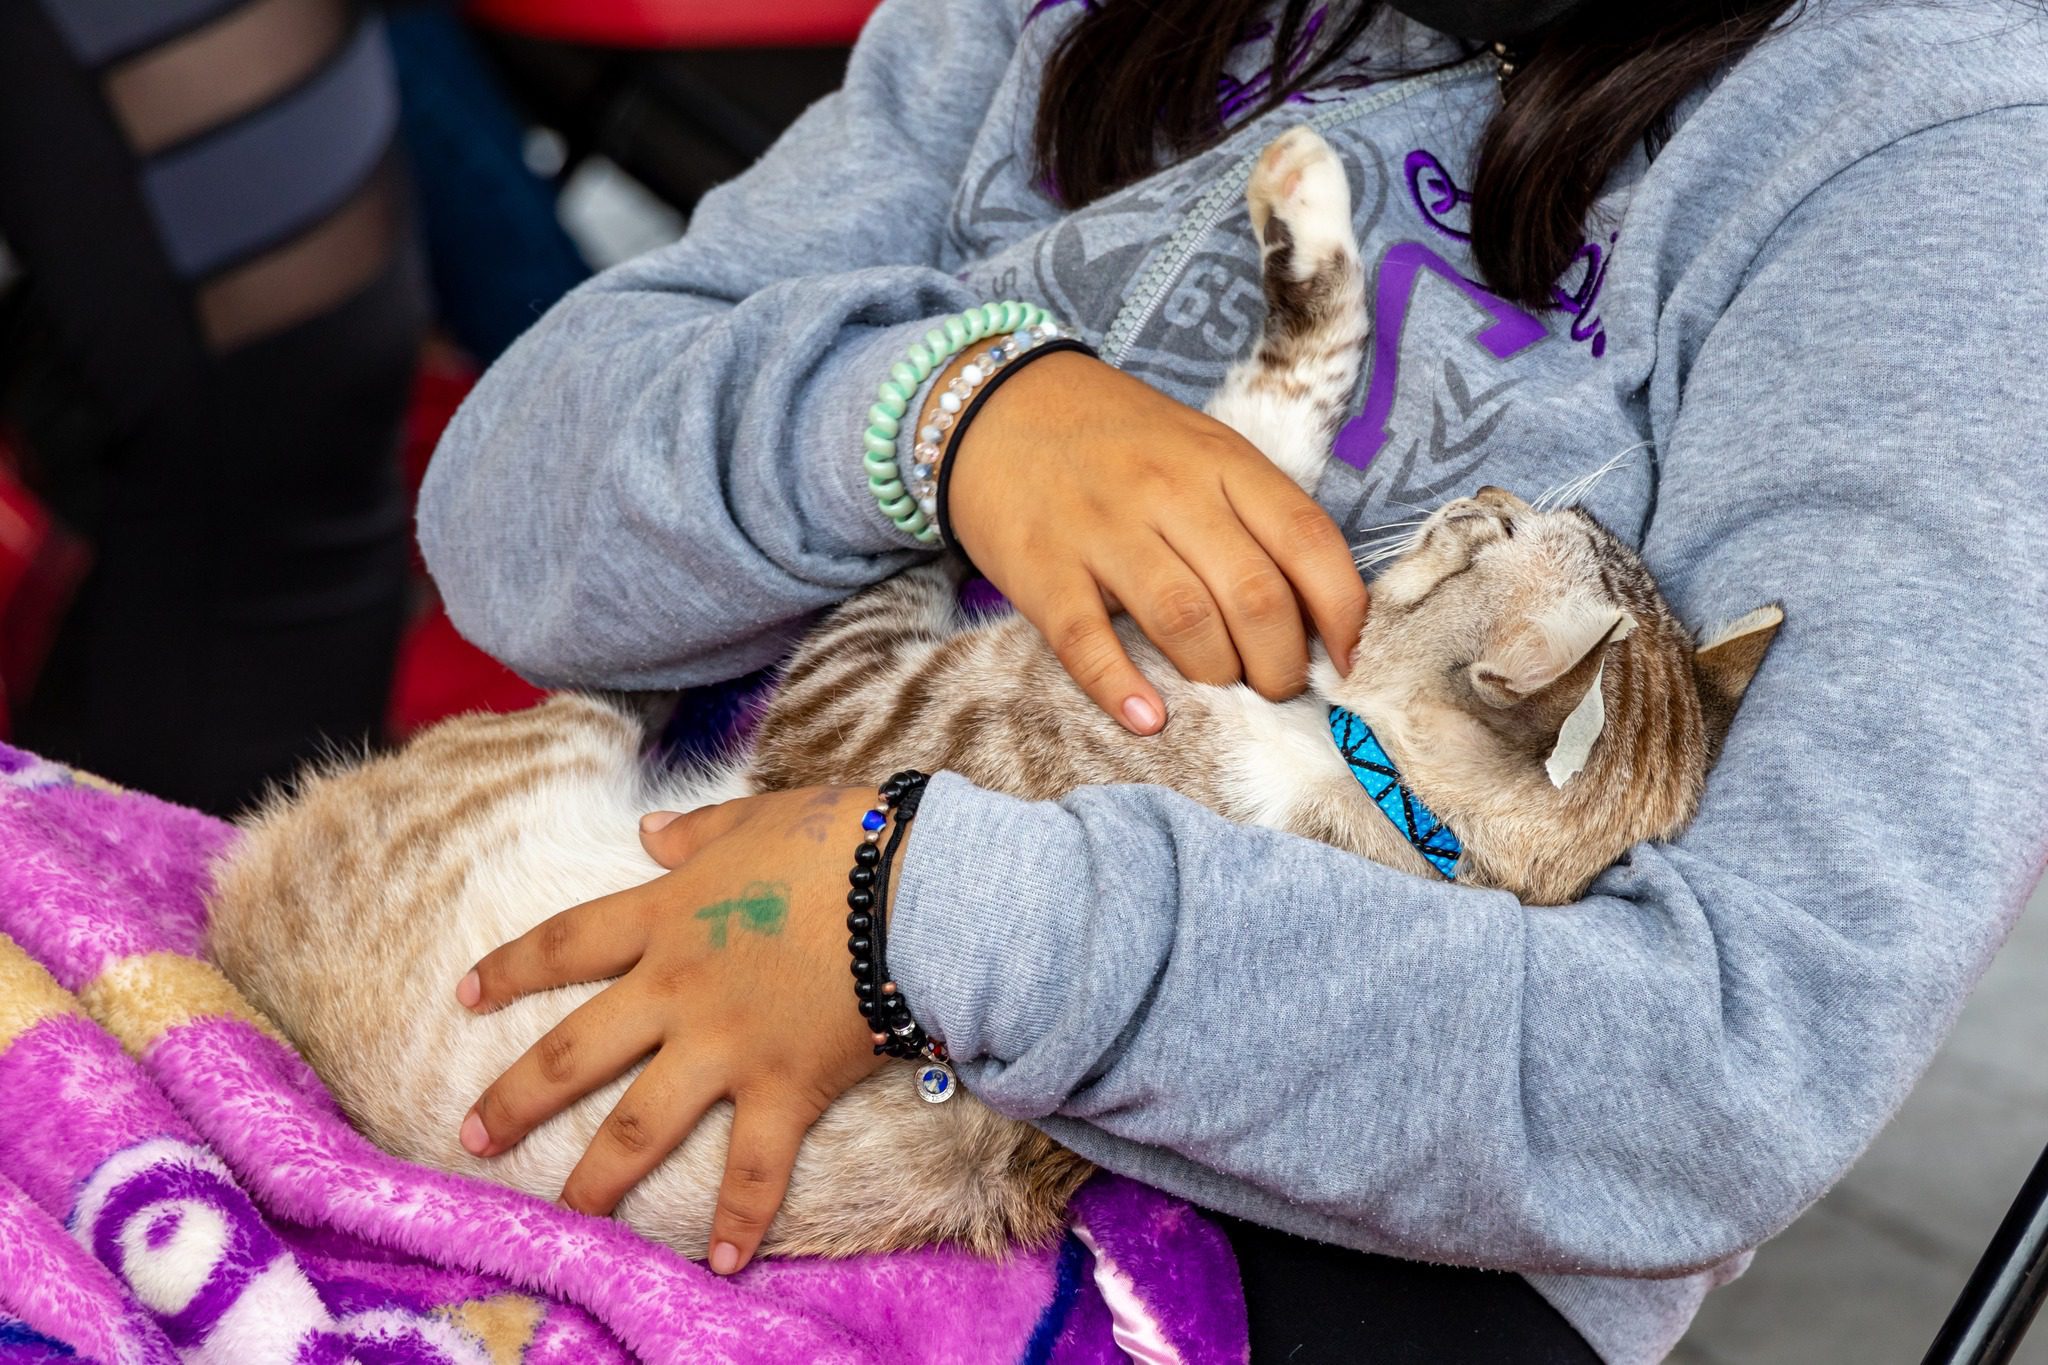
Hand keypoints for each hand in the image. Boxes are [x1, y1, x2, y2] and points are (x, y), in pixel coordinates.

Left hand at [455, 786, 886, 1273]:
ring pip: (640, 1124)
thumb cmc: (839, 839)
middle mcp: (676, 989)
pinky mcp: (783, 1087)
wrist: (911, 886)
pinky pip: (755, 1165)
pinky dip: (739, 1216)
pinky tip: (720, 1262)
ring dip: (597, 1178)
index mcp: (666, 917)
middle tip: (472, 1135)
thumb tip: (650, 834)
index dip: (509, 969)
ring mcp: (725, 1047)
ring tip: (564, 1218)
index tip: (465, 995)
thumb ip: (696, 833)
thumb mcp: (755, 816)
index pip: (565, 945)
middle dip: (516, 1098)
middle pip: (574, 1052)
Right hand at [944, 349, 1368, 733]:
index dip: (1343, 613)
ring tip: (1221, 694)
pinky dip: (1121, 688)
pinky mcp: (1041, 568)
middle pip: (1255, 596)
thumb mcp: (1200, 449)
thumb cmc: (1117, 442)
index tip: (1348, 661)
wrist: (999, 406)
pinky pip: (1088, 640)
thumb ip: (1254, 515)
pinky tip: (1147, 719)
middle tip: (1275, 688)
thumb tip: (1315, 613)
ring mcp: (1102, 530)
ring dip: (1216, 676)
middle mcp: (1169, 492)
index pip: (1308, 541)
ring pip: (1185, 621)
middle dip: (1280, 664)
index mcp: (1223, 461)